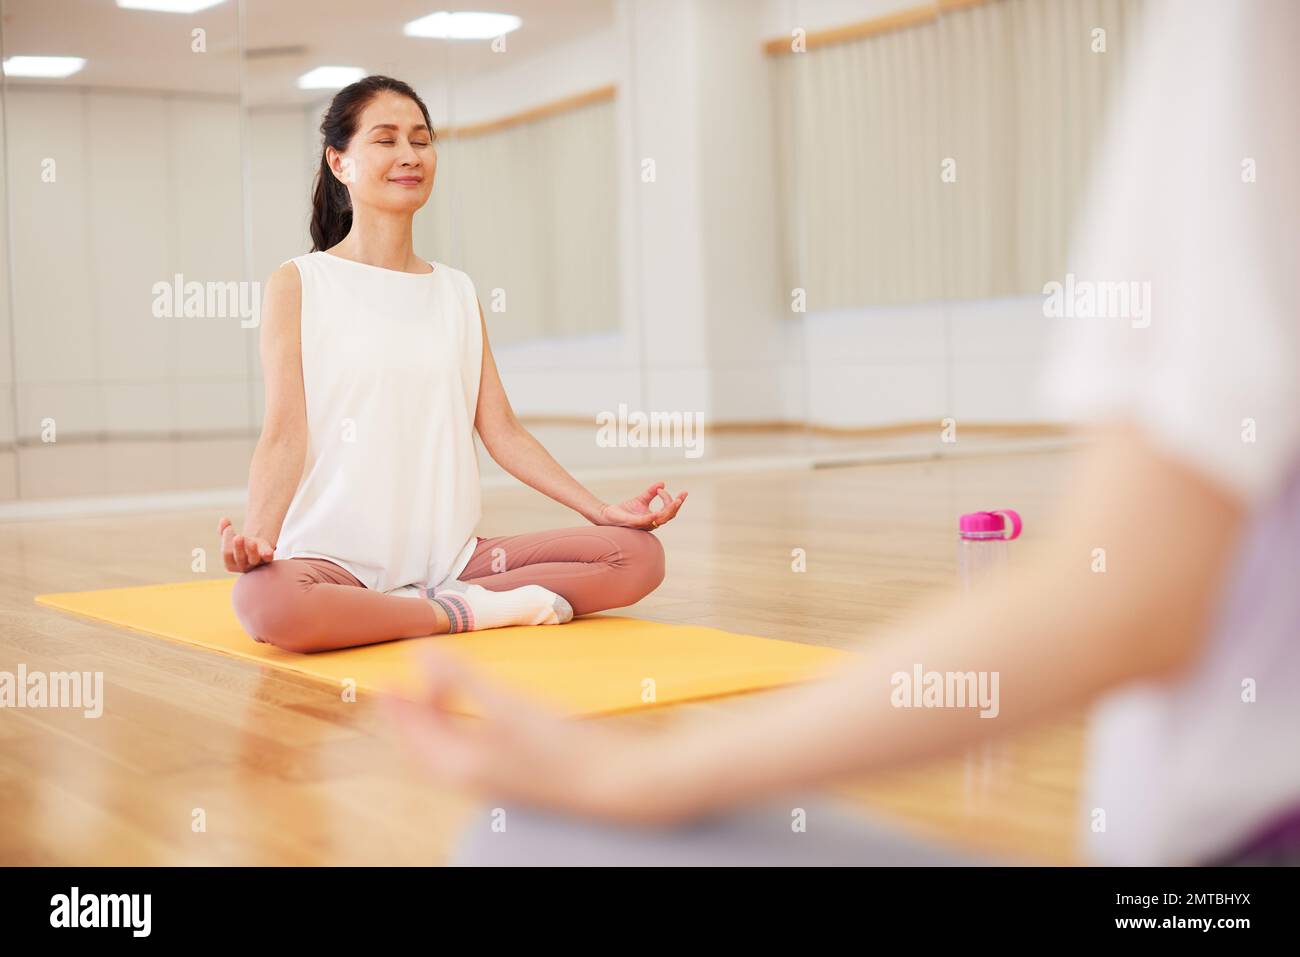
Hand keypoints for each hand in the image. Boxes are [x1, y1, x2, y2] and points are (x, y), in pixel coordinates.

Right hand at [218, 517, 274, 572]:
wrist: (256, 549)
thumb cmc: (239, 545)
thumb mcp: (230, 537)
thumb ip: (224, 529)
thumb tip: (223, 519)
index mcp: (230, 564)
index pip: (227, 554)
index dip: (226, 541)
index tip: (229, 528)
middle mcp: (243, 566)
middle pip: (239, 557)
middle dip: (238, 547)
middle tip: (238, 537)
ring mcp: (256, 563)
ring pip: (253, 559)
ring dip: (252, 550)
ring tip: (251, 541)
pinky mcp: (267, 559)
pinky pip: (268, 559)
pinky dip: (268, 555)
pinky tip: (268, 552)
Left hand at [383, 646, 684, 823]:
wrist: (608, 779)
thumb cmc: (558, 747)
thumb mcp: (504, 704)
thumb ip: (460, 677)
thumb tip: (420, 651)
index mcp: (458, 767)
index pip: (413, 736)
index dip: (398, 706)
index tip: (388, 678)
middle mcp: (471, 776)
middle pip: (427, 744)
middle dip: (414, 713)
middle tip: (406, 681)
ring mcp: (494, 776)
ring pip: (450, 747)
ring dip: (439, 717)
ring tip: (438, 688)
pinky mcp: (515, 770)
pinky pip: (473, 747)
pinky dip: (464, 724)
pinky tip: (479, 706)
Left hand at [594, 481, 686, 530]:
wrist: (607, 515)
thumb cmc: (624, 510)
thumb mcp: (641, 499)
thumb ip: (651, 492)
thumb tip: (663, 483)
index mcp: (654, 518)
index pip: (669, 511)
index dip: (672, 500)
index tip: (663, 488)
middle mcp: (651, 523)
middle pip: (669, 515)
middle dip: (676, 505)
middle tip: (682, 496)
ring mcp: (643, 524)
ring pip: (661, 519)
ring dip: (669, 510)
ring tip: (676, 501)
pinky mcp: (633, 523)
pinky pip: (645, 522)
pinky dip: (652, 518)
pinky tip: (657, 513)